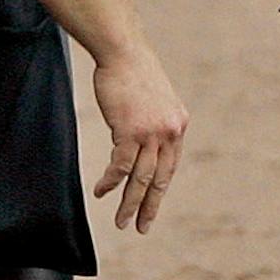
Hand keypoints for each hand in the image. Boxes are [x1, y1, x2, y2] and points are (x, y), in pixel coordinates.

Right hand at [91, 40, 188, 232]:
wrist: (124, 52)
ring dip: (129, 203)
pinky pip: (122, 166)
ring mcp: (152, 133)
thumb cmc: (134, 73)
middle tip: (140, 228)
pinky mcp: (130, 130)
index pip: (170, 167)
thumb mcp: (155, 100)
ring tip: (120, 222)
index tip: (151, 208)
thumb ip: (156, 123)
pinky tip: (101, 191)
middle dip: (148, 207)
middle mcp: (170, 132)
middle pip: (160, 179)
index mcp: (178, 126)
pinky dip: (111, 182)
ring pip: (141, 178)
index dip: (160, 191)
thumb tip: (147, 140)